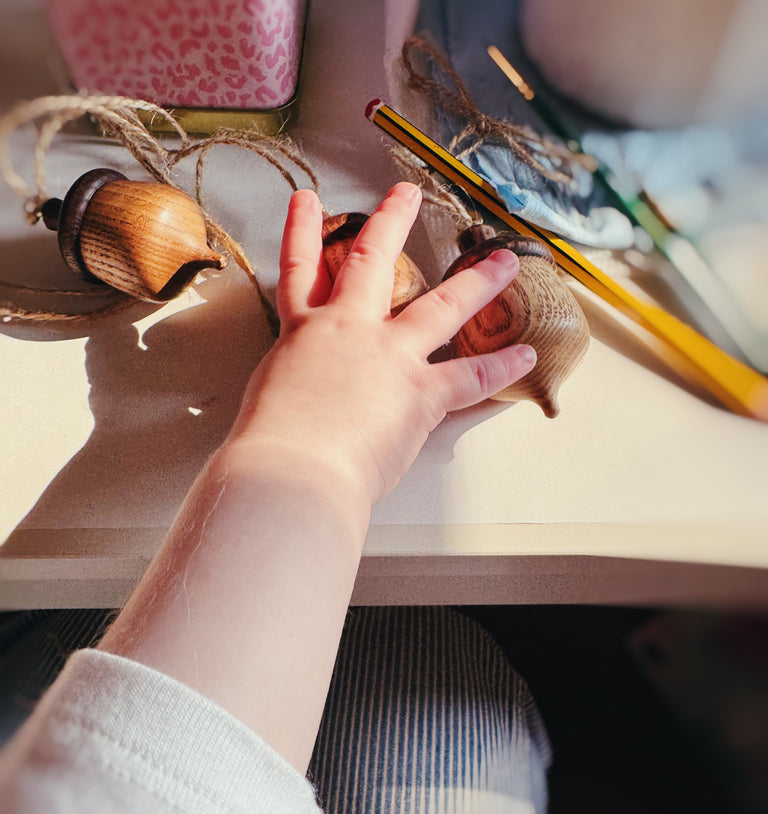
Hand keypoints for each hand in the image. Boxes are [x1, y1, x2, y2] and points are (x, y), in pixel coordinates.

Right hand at [229, 182, 535, 507]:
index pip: (299, 273)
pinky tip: (525, 354)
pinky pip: (470, 375)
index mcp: (303, 334)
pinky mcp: (420, 391)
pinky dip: (501, 366)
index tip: (307, 204)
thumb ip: (297, 383)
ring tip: (503, 262)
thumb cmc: (272, 445)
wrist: (294, 468)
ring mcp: (390, 356)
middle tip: (404, 194)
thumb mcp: (270, 398)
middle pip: (372, 262)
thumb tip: (314, 396)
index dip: (302, 234)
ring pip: (441, 307)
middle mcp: (350, 331)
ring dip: (478, 282)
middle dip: (390, 223)